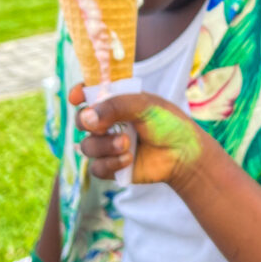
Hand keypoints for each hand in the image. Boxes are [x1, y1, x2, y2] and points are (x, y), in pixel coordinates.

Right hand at [70, 86, 208, 188]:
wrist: (184, 154)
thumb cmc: (168, 123)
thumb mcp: (144, 105)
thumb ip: (115, 106)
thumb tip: (86, 118)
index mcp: (116, 101)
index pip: (89, 93)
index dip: (79, 94)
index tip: (76, 97)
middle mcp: (109, 122)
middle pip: (80, 121)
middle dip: (87, 123)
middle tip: (102, 126)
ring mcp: (109, 145)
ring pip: (87, 146)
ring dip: (104, 145)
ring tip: (127, 144)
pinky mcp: (112, 166)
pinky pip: (96, 167)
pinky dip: (110, 163)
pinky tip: (128, 159)